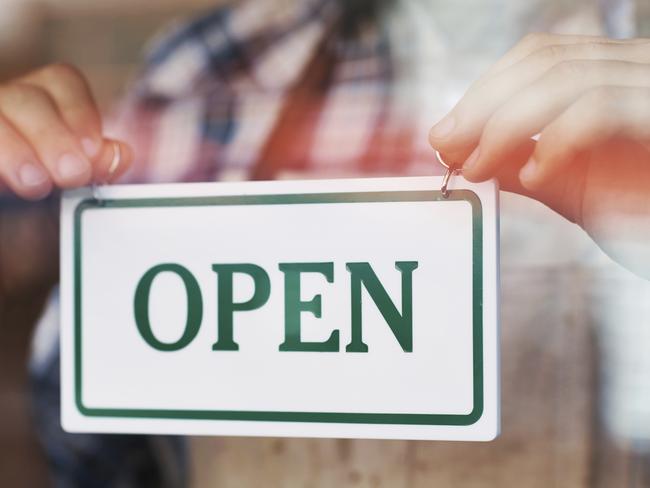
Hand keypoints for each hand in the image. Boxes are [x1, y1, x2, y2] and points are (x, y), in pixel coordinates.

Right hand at [0, 63, 132, 296]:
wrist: (11, 252)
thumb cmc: (42, 224)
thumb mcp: (74, 198)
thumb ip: (97, 173)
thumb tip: (119, 153)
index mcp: (44, 108)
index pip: (61, 82)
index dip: (79, 111)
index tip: (93, 150)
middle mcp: (9, 109)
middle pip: (26, 96)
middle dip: (53, 135)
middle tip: (72, 174)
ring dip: (14, 149)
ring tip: (36, 186)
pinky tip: (4, 186)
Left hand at [429, 34, 649, 278]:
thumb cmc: (642, 212)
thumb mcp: (570, 183)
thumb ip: (522, 163)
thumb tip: (464, 152)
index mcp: (613, 75)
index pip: (539, 55)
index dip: (485, 90)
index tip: (447, 131)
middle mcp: (638, 68)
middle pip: (544, 60)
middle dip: (483, 104)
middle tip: (445, 146)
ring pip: (565, 78)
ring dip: (504, 124)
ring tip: (476, 166)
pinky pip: (601, 110)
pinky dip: (555, 141)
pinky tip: (534, 175)